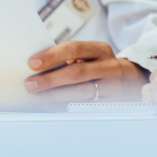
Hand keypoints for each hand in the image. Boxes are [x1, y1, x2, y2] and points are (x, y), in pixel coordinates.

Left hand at [24, 40, 146, 101]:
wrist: (127, 80)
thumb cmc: (95, 65)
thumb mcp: (86, 55)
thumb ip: (66, 58)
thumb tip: (34, 67)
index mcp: (100, 49)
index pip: (74, 48)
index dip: (51, 56)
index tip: (31, 64)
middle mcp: (110, 67)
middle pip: (77, 73)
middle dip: (50, 80)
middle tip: (29, 84)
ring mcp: (114, 87)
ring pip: (81, 93)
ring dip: (54, 96)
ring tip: (35, 96)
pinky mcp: (113, 105)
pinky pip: (85, 108)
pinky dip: (64, 107)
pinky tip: (49, 105)